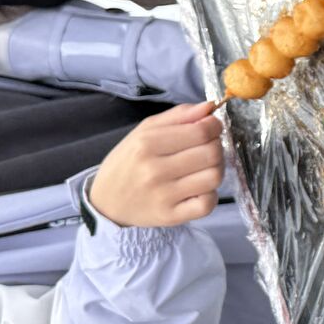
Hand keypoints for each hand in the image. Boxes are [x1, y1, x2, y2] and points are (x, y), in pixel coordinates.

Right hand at [89, 102, 224, 227]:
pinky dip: (211, 195)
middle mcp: (154, 170)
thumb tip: (210, 107)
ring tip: (204, 167)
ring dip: (216, 169)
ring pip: (214, 177)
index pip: (201, 131)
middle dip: (217, 146)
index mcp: (147, 144)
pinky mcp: (170, 216)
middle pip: (211, 153)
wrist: (106, 201)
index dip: (214, 126)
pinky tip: (199, 189)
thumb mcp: (145, 131)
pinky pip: (207, 204)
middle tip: (207, 147)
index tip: (211, 127)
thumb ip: (179, 116)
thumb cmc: (129, 161)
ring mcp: (163, 196)